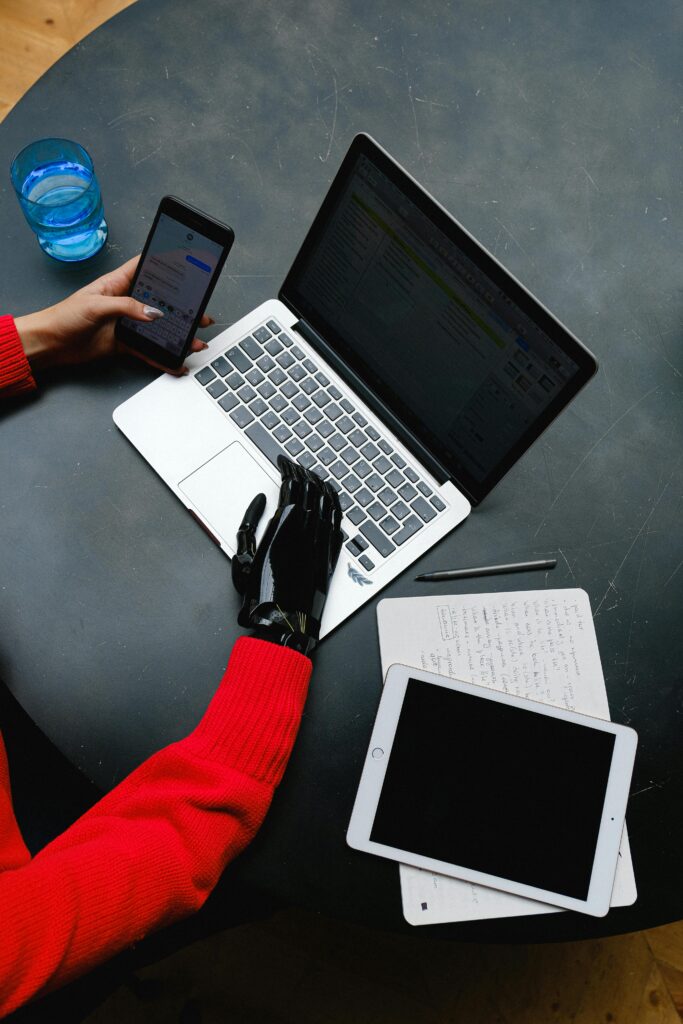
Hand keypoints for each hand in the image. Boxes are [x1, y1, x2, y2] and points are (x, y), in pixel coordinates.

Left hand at [14, 255, 212, 375]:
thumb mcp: (96, 305)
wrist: (50, 344)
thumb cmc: (64, 316)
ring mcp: (126, 323)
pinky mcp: (124, 343)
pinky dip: (162, 357)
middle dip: (182, 307)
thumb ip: (127, 307)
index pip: (146, 267)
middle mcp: (126, 302)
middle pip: (160, 302)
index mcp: (118, 283)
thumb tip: (153, 313)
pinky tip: (175, 362)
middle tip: (201, 313)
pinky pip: (148, 350)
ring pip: (158, 328)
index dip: (166, 264)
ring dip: (177, 335)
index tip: (188, 265)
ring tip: (194, 341)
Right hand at [232, 457, 343, 654]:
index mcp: (284, 525)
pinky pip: (338, 520)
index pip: (291, 484)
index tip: (283, 462)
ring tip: (312, 475)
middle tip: (295, 466)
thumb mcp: (243, 555)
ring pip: (327, 501)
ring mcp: (323, 541)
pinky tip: (332, 497)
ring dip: (319, 484)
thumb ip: (248, 524)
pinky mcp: (332, 555)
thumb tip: (259, 503)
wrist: (284, 623)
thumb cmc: (260, 596)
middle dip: (303, 472)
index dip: (288, 468)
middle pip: (311, 488)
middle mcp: (307, 529)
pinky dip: (335, 504)